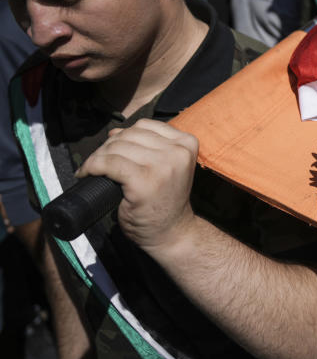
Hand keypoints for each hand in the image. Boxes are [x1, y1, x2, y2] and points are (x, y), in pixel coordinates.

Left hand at [76, 119, 197, 253]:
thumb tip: (115, 133)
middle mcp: (178, 151)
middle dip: (107, 147)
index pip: (144, 126)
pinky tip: (87, 174)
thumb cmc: (165, 201)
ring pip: (117, 147)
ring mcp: (163, 166)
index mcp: (187, 143)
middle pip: (129, 135)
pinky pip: (110, 163)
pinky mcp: (144, 181)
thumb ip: (149, 147)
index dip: (122, 136)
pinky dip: (92, 166)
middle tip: (98, 163)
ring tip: (91, 169)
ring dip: (97, 157)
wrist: (172, 232)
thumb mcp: (166, 166)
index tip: (112, 151)